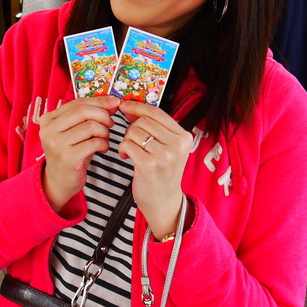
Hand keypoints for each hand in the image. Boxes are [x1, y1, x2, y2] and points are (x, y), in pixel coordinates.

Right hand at [38, 95, 119, 212]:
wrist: (60, 180)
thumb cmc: (71, 152)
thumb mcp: (76, 130)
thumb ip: (89, 115)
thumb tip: (111, 102)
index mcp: (49, 119)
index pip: (77, 102)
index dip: (98, 101)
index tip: (114, 102)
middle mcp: (49, 130)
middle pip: (83, 111)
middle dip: (103, 115)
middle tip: (111, 123)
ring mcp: (57, 143)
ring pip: (90, 126)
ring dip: (104, 132)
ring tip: (104, 139)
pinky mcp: (67, 157)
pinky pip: (94, 143)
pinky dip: (104, 144)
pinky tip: (103, 149)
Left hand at [117, 100, 193, 238]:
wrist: (164, 201)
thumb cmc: (162, 172)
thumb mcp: (166, 147)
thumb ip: (151, 126)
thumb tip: (129, 106)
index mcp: (183, 137)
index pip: (157, 113)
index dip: (138, 106)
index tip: (125, 105)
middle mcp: (177, 145)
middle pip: (143, 121)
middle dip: (132, 129)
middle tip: (132, 141)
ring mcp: (164, 156)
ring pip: (134, 132)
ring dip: (126, 140)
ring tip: (130, 151)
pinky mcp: (149, 166)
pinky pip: (127, 145)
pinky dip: (122, 149)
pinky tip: (126, 157)